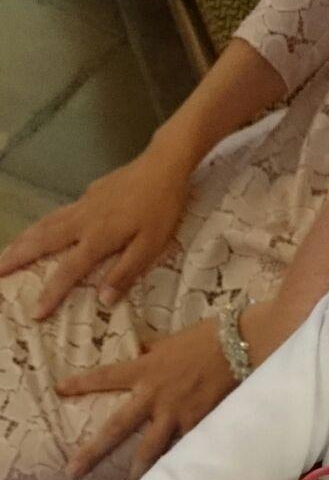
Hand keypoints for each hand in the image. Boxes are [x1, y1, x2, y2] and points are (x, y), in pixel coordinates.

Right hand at [0, 141, 191, 318]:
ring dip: (22, 240)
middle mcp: (83, 221)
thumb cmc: (161, 209)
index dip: (51, 293)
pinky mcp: (86, 195)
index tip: (35, 313)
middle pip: (42, 241)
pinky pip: (55, 214)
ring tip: (5, 254)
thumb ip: (126, 272)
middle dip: (16, 258)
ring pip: (44, 224)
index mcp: (99, 238)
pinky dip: (39, 225)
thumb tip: (103, 300)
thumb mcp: (151, 246)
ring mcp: (82, 205)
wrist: (162, 166)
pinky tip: (36, 231)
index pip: (68, 271)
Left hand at [57, 314, 234, 479]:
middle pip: (117, 427)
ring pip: (150, 449)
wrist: (237, 345)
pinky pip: (184, 449)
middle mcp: (153, 395)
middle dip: (94, 451)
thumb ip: (152, 349)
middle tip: (73, 471)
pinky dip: (180, 465)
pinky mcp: (198, 424)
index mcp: (144, 370)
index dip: (82, 384)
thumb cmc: (204, 338)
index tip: (60, 390)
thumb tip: (140, 347)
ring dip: (136, 473)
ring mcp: (175, 413)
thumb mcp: (170, 340)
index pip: (106, 376)